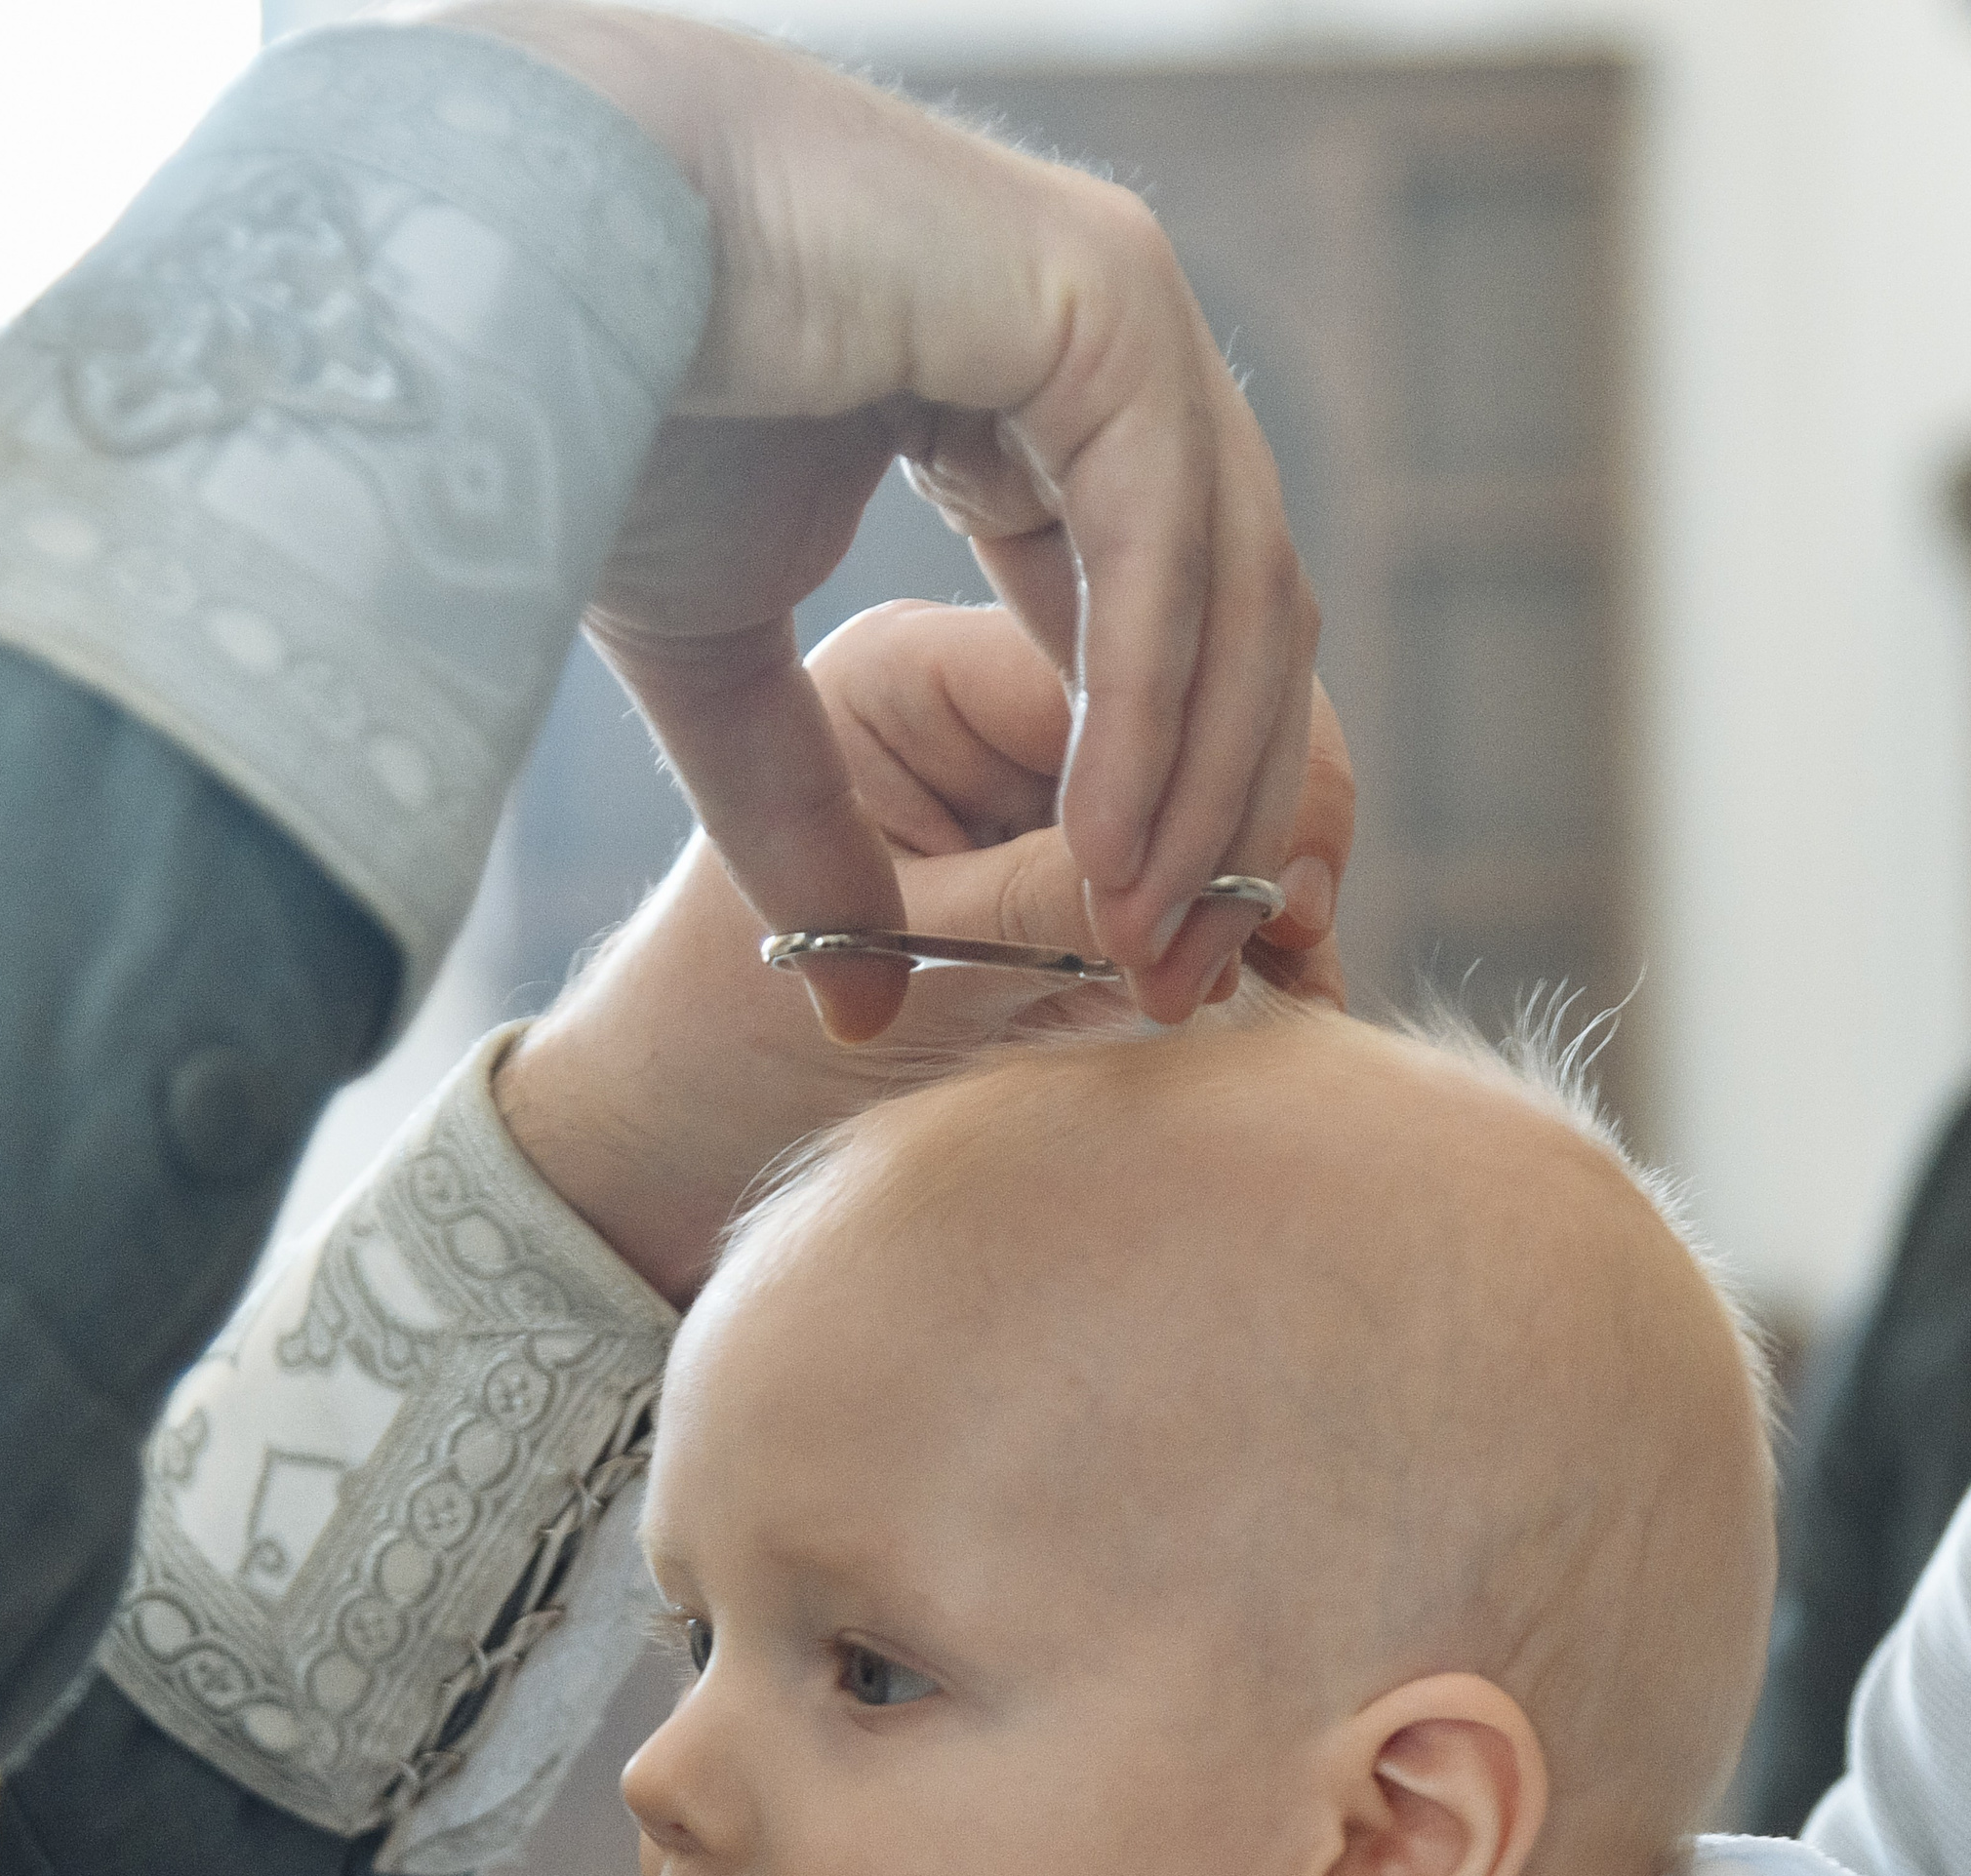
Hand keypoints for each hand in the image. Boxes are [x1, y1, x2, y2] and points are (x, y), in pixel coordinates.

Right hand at [435, 1, 1315, 1034]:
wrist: (512, 268)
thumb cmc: (601, 427)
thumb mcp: (729, 678)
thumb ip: (813, 823)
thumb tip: (857, 1010)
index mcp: (1050, 421)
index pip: (1174, 637)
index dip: (1165, 811)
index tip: (1140, 965)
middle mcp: (1115, 361)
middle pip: (1238, 626)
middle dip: (1213, 823)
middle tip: (1181, 987)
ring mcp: (1123, 312)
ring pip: (1233, 591)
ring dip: (1195, 793)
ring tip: (1140, 946)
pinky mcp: (1102, 296)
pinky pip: (1165, 542)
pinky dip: (1147, 710)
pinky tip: (1107, 848)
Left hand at [498, 600, 1355, 1303]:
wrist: (679, 1127)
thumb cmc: (729, 1036)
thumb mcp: (885, 969)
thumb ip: (1033, 913)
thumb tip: (1202, 889)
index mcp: (913, 663)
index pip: (1113, 653)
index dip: (1184, 769)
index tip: (1199, 913)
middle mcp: (997, 682)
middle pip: (1211, 676)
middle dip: (1262, 809)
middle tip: (1286, 947)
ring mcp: (1055, 758)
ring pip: (1238, 754)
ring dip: (1276, 857)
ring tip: (1291, 979)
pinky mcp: (1095, 841)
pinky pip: (1215, 843)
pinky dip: (1257, 904)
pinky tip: (1287, 983)